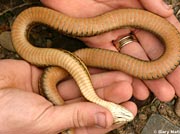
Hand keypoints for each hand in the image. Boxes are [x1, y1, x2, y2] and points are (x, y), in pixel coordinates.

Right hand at [0, 59, 135, 133]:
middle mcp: (59, 107)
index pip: (91, 122)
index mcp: (60, 126)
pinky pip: (68, 68)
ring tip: (121, 75)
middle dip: (109, 93)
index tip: (130, 108)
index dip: (111, 115)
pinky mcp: (47, 72)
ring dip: (101, 79)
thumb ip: (76, 118)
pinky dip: (83, 66)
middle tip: (129, 87)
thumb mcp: (45, 122)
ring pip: (82, 83)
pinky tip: (100, 64)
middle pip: (90, 100)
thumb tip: (106, 119)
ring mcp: (53, 89)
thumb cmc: (6, 118)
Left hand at [41, 0, 179, 100]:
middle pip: (153, 52)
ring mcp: (114, 37)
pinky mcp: (97, 44)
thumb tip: (167, 14)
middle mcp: (130, 26)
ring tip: (163, 95)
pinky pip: (114, 62)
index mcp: (141, 11)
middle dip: (168, 71)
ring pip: (135, 61)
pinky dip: (125, 75)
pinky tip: (137, 88)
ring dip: (149, 78)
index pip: (166, 32)